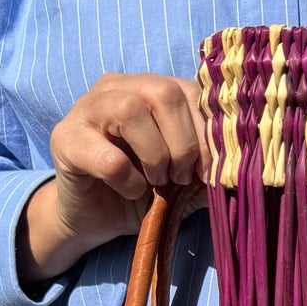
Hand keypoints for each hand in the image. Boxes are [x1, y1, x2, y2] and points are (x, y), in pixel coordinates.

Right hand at [19, 72, 206, 284]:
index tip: (214, 170)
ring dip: (155, 154)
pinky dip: (129, 180)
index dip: (209, 131)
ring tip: (158, 181)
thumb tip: (242, 169)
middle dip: (183, 141)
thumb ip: (208, 166)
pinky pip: (107, 156)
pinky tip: (131, 192)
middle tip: (182, 176)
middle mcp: (117, 87)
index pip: (190, 91)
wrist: (94, 219)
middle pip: (162, 91)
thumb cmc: (142, 190)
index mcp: (149, 88)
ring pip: (130, 110)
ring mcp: (86, 108)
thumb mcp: (184, 178)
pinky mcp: (65, 139)